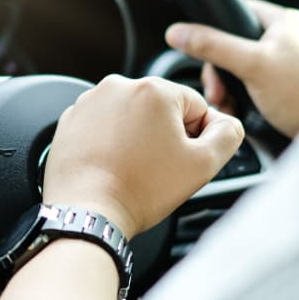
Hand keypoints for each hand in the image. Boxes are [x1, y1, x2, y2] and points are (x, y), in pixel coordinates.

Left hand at [42, 75, 243, 238]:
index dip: (196, 138)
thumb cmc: (139, 190)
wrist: (88, 213)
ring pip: (131, 117)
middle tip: (157, 168)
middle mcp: (118, 86)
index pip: (195, 106)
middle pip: (161, 109)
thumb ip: (228, 135)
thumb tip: (226, 124)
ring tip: (133, 168)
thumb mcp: (203, 165)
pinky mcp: (70, 121)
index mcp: (154, 89)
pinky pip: (103, 126)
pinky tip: (113, 166)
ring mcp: (89, 102)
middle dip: (164, 136)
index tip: (181, 160)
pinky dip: (110, 143)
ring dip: (137, 138)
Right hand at [166, 0, 298, 136]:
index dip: (216, 30)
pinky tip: (242, 108)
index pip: (237, 11)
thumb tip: (179, 32)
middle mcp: (289, 35)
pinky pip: (257, 81)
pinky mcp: (291, 82)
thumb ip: (214, 46)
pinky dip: (245, 94)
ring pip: (244, 65)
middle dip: (221, 69)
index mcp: (284, 20)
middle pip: (236, 42)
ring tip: (229, 102)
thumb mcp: (252, 66)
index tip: (204, 53)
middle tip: (217, 91)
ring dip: (230, 85)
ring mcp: (290, 60)